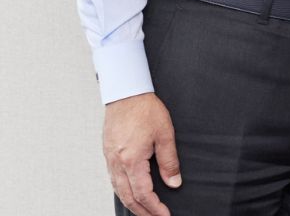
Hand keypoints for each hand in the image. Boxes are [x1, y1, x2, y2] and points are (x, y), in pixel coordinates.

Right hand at [103, 92, 180, 215]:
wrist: (125, 94)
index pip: (143, 193)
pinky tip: (131, 194)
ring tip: (145, 212)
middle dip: (142, 211)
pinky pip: (114, 180)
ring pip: (118, 190)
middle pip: (128, 196)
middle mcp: (117, 163)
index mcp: (132, 160)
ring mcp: (110, 159)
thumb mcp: (165, 134)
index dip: (155, 208)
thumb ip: (170, 161)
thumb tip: (174, 183)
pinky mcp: (108, 154)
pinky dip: (123, 191)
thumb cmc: (145, 110)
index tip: (165, 215)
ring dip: (132, 204)